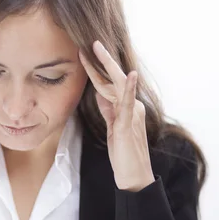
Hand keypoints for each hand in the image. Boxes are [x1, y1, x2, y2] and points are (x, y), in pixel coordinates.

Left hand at [78, 40, 153, 191]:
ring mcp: (132, 114)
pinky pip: (129, 104)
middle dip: (103, 60)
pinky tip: (130, 75)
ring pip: (120, 85)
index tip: (83, 54)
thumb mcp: (112, 128)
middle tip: (92, 42)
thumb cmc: (124, 154)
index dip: (96, 69)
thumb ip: (108, 110)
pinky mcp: (130, 125)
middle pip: (115, 79)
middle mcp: (132, 106)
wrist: (135, 177)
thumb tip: (99, 93)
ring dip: (110, 66)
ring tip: (101, 49)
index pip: (108, 84)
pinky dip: (130, 88)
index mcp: (125, 107)